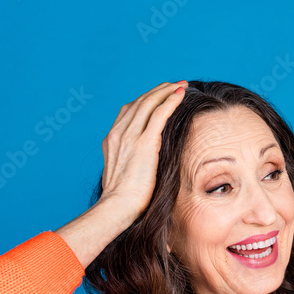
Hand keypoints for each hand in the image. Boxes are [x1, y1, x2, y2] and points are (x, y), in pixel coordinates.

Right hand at [99, 80, 188, 219]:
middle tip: (174, 85)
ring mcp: (129, 137)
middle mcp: (118, 133)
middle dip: (158, 91)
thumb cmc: (122, 202)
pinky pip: (159, 114)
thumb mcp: (123, 176)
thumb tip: (145, 168)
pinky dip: (170, 101)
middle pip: (139, 103)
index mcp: (112, 140)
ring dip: (166, 91)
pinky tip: (181, 95)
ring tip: (181, 85)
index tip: (159, 96)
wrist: (117, 208)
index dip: (146, 100)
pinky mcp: (144, 143)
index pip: (129, 111)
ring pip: (149, 103)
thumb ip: (132, 163)